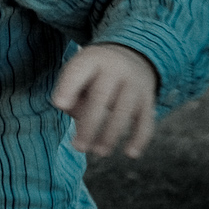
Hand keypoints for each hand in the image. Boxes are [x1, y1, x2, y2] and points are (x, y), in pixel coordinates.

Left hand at [51, 43, 158, 158]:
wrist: (132, 54)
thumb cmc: (94, 71)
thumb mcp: (80, 70)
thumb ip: (70, 90)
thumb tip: (73, 117)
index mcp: (92, 59)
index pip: (78, 71)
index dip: (68, 88)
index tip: (59, 105)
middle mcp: (115, 68)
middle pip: (100, 97)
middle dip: (89, 125)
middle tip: (79, 147)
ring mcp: (134, 83)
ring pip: (123, 112)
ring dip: (110, 136)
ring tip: (98, 152)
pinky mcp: (148, 98)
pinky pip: (146, 120)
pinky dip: (139, 138)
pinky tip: (130, 153)